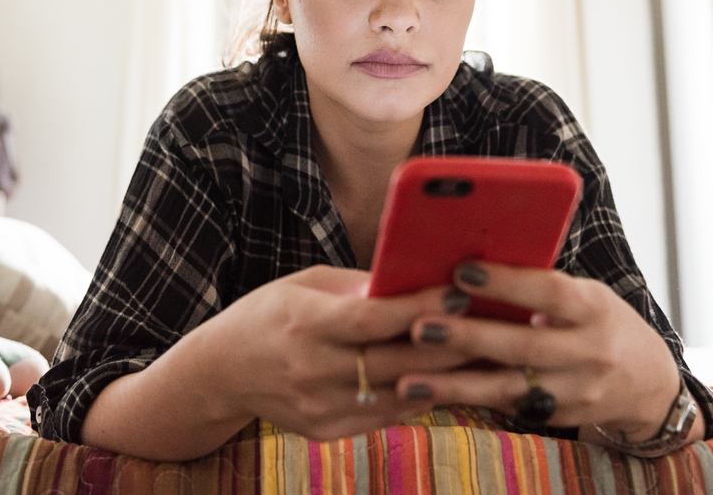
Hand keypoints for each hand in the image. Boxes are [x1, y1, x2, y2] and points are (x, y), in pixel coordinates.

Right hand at [191, 265, 472, 440]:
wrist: (220, 371)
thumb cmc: (269, 314)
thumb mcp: (305, 285)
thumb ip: (358, 287)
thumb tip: (413, 281)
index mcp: (303, 324)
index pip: (370, 320)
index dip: (417, 309)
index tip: (458, 294)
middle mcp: (311, 369)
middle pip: (394, 362)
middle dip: (448, 345)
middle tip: (491, 327)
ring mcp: (318, 406)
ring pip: (398, 395)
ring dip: (444, 378)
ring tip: (484, 357)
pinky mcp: (326, 431)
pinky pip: (385, 416)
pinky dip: (419, 398)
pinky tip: (447, 381)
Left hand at [394, 262, 683, 440]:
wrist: (648, 384)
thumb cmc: (599, 321)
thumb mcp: (584, 295)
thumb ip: (539, 285)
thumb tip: (472, 259)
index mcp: (595, 308)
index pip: (549, 292)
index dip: (506, 282)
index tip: (461, 270)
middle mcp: (590, 353)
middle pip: (523, 346)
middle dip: (468, 337)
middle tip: (418, 326)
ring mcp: (576, 393)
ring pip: (509, 389)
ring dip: (455, 384)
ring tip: (409, 380)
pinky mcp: (558, 419)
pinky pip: (506, 409)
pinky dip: (466, 400)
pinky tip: (429, 395)